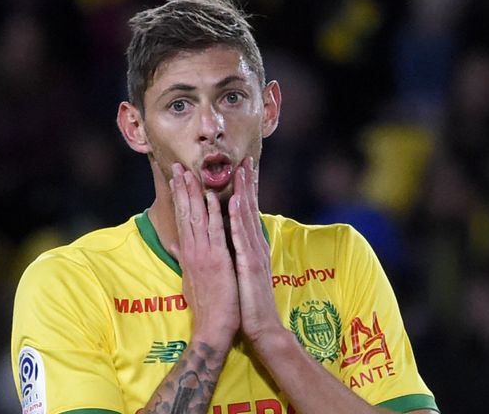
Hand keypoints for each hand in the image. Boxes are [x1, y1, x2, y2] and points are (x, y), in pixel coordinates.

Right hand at [170, 163, 239, 351]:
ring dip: (194, 193)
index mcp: (188, 254)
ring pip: (197, 218)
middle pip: (185, 214)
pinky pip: (215, 231)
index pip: (182, 220)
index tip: (176, 179)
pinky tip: (212, 196)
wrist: (213, 328)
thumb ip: (183, 260)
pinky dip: (214, 212)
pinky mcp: (218, 260)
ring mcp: (204, 254)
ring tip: (190, 172)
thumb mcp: (189, 280)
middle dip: (182, 189)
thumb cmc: (206, 306)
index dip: (179, 198)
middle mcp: (193, 251)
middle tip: (178, 167)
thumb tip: (175, 247)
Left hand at [229, 158, 282, 343]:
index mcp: (250, 248)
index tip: (240, 170)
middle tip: (245, 159)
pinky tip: (236, 200)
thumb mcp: (239, 274)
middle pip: (251, 209)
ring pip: (247, 216)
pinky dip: (239, 216)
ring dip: (244, 191)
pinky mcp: (250, 265)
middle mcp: (255, 246)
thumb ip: (234, 255)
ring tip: (241, 170)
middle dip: (247, 183)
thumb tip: (226, 242)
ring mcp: (254, 254)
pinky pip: (242, 237)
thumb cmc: (247, 304)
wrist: (262, 329)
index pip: (247, 214)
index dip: (245, 191)